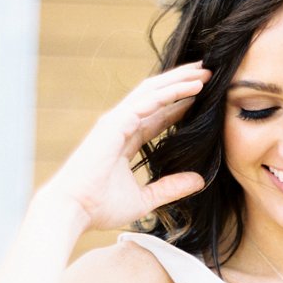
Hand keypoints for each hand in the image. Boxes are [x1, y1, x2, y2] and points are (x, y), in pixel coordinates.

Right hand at [42, 63, 212, 230]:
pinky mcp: (115, 123)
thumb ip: (171, 188)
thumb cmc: (100, 207)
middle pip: (156, 96)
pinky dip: (172, 92)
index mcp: (125, 140)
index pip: (157, 116)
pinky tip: (193, 87)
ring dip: (180, 80)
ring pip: (154, 92)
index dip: (178, 104)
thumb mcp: (145, 199)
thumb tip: (199, 181)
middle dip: (181, 83)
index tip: (201, 97)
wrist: (74, 209)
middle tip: (208, 74)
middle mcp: (121, 125)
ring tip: (205, 72)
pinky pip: (149, 102)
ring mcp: (117, 121)